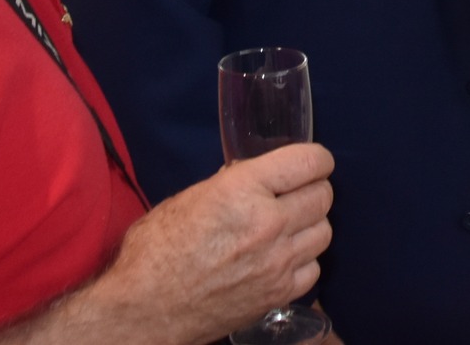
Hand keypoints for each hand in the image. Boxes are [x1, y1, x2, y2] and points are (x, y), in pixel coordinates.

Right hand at [0, 143, 333, 344]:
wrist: (144, 310)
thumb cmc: (155, 251)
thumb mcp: (188, 199)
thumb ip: (230, 183)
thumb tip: (256, 176)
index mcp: (243, 190)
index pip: (309, 162)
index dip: (316, 159)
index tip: (312, 162)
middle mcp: (268, 223)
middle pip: (323, 195)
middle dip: (313, 189)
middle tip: (296, 193)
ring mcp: (278, 262)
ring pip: (324, 231)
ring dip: (310, 225)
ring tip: (289, 226)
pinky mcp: (279, 294)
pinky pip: (314, 268)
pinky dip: (304, 261)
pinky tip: (282, 258)